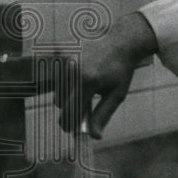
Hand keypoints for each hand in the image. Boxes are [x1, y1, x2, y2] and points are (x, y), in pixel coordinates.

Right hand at [53, 12, 157, 137]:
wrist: (120, 41)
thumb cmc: (121, 70)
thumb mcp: (117, 94)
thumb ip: (103, 115)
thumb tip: (94, 136)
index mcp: (89, 82)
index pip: (70, 111)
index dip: (69, 124)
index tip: (71, 129)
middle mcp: (74, 70)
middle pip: (60, 102)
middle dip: (70, 107)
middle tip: (83, 105)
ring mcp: (66, 60)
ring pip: (57, 90)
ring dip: (66, 94)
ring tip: (85, 87)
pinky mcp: (62, 54)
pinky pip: (56, 76)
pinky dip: (65, 81)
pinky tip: (81, 74)